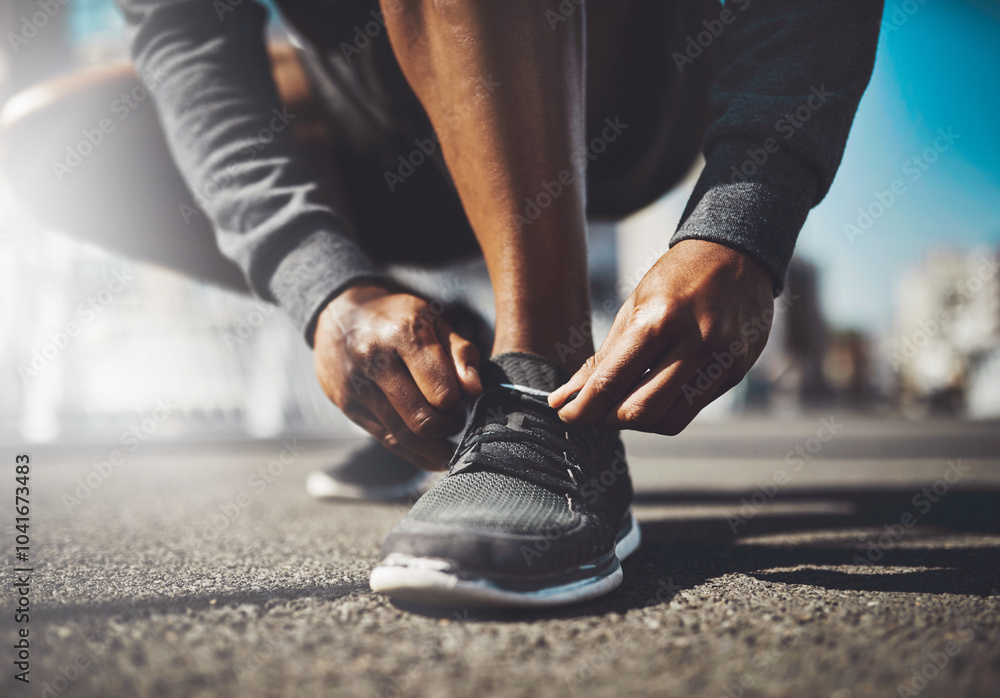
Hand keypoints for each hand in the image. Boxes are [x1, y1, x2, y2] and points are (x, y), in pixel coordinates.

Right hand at [313, 283, 482, 469]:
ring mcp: (358, 386)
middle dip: (448, 426)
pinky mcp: (348, 406)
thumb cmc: (398, 318)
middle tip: (456, 419)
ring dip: (434, 448)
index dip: (460, 402)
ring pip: (403, 436)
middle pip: (422, 419)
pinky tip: (432, 456)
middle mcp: (376, 360)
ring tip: (450, 446)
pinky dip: (414, 454)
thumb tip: (475, 390)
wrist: (339, 313)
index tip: (463, 398)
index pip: (442, 391)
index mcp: (404, 334)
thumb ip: (461, 353)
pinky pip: (386, 440)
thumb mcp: (435, 320)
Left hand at [548, 240, 773, 434]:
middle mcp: (694, 343)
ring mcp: (720, 360)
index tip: (566, 414)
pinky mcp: (735, 372)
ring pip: (668, 421)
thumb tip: (563, 399)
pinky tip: (653, 394)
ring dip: (637, 422)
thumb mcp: (632, 308)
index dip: (582, 409)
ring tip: (623, 403)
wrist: (736, 254)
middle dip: (607, 420)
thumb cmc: (675, 279)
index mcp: (659, 320)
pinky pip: (691, 410)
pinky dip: (665, 411)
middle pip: (640, 412)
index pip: (611, 382)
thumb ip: (602, 359)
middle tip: (594, 411)